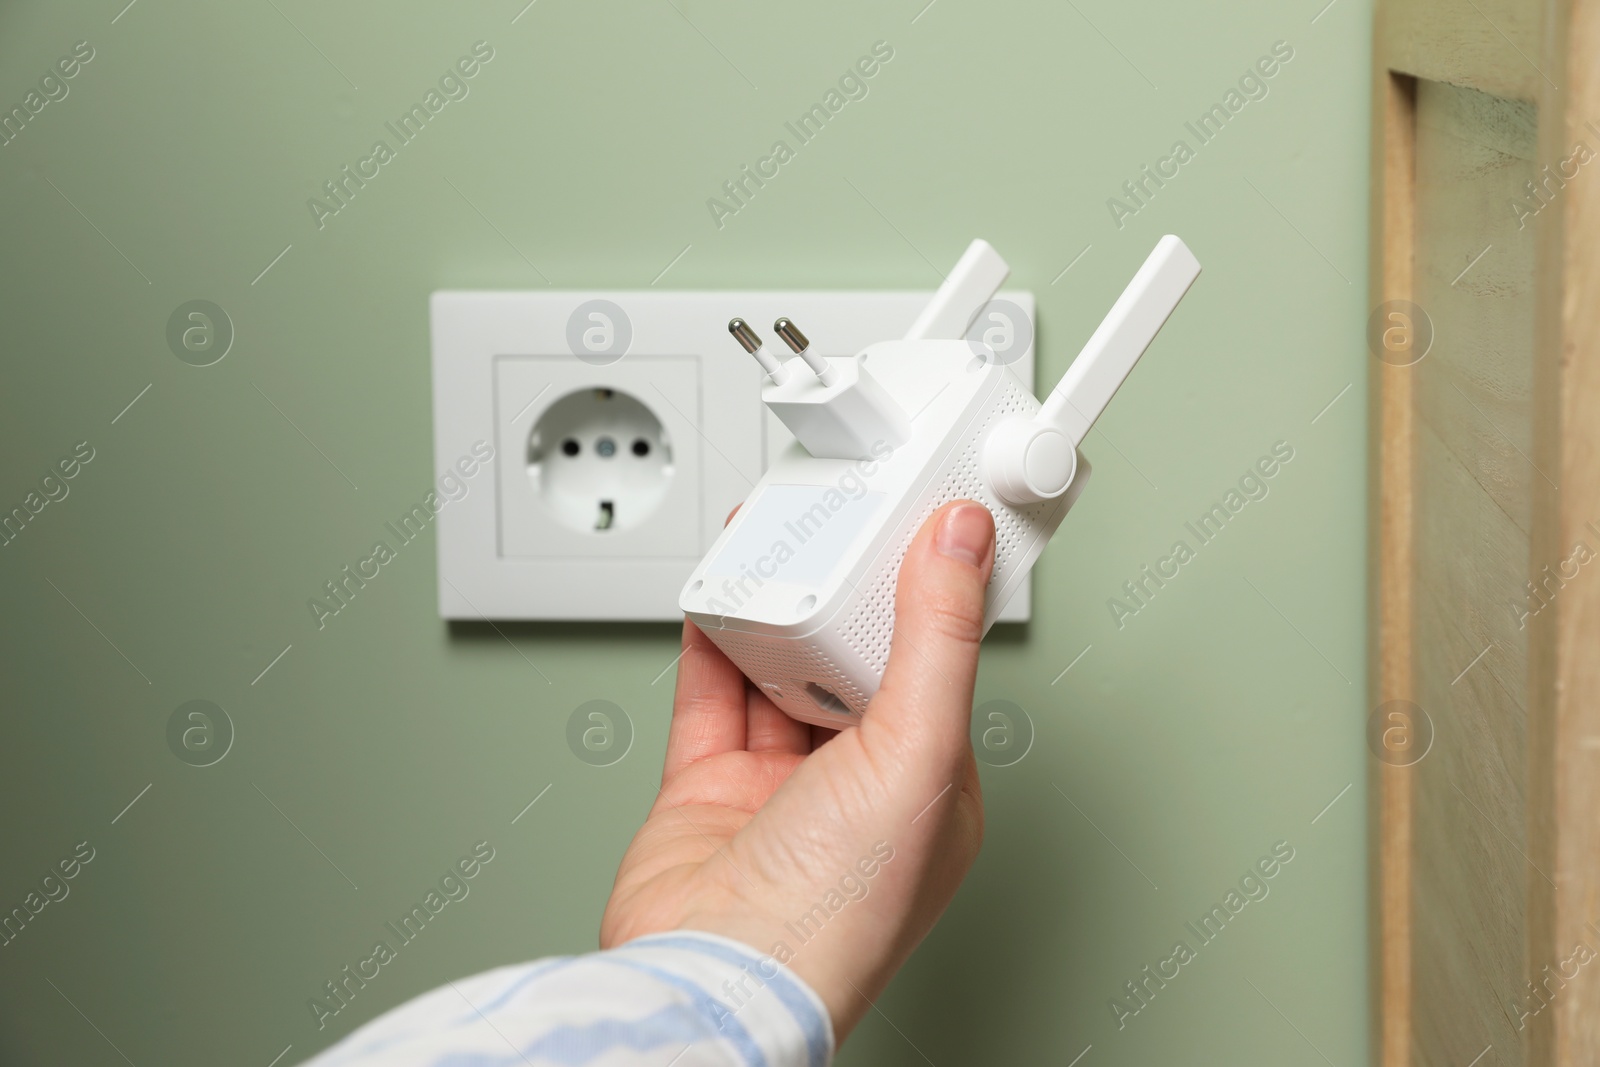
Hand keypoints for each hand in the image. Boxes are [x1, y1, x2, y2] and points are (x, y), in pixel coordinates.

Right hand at [600, 500, 995, 1041]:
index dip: (929, 597)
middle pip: (851, 663)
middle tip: (840, 525)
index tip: (921, 527)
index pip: (937, 670)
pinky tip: (720, 597)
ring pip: (780, 673)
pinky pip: (712, 697)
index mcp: (930, 792)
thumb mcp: (917, 752)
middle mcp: (858, 792)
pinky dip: (714, 642)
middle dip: (843, 596)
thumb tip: (961, 543)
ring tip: (777, 544)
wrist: (713, 976)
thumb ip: (936, 640)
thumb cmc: (833, 914)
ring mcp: (779, 793)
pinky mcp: (709, 791)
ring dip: (778, 610)